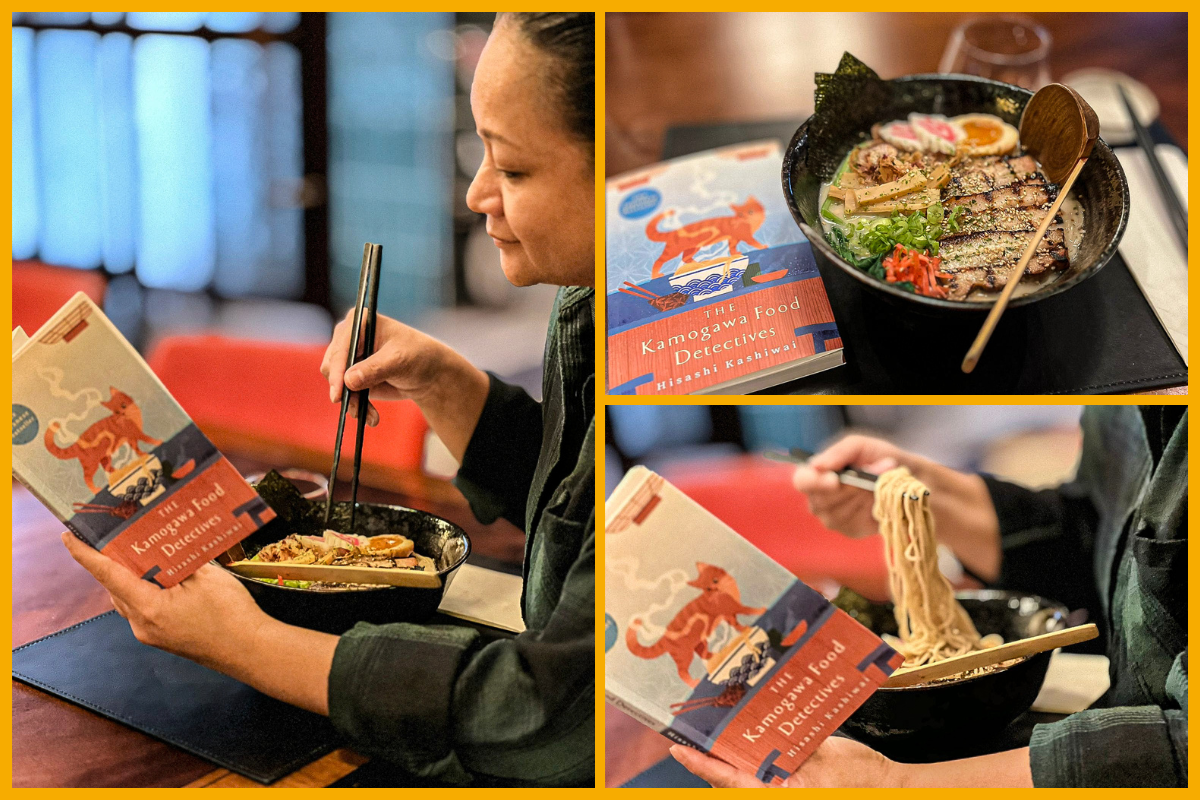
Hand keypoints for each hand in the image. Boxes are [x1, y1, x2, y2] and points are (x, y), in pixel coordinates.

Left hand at [61, 532, 267, 668]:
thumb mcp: (207, 577)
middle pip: (115, 587)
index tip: (69, 537)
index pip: (108, 575)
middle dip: (113, 562)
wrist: (251, 651)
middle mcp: (142, 624)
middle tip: (118, 536)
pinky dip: (147, 590)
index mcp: (149, 608)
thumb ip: (181, 560)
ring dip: (132, 576)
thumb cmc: (232, 616)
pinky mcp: (163, 637)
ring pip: (130, 599)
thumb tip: (168, 548)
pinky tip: (165, 576)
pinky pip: (145, 608)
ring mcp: (152, 634)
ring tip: (143, 553)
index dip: (85, 555)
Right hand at [320, 308, 490, 460]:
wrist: (429, 374)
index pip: (341, 347)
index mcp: (359, 321)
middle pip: (332, 366)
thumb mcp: (399, 360)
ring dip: (352, 402)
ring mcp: (349, 357)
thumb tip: (349, 380)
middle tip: (356, 409)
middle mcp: (349, 336)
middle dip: (343, 390)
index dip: (337, 371)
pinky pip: (346, 395)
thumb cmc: (417, 356)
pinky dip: (357, 407)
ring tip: (371, 417)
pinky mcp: (352, 376)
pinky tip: (372, 417)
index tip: (338, 393)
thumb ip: (374, 369)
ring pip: (337, 384)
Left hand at [670, 737, 898, 787]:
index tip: (678, 749)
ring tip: (707, 732)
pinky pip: (760, 770)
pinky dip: (748, 754)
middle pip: (729, 778)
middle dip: (708, 758)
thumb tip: (753, 740)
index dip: (701, 765)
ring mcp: (781, 786)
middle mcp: (773, 792)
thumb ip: (786, 753)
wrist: (886, 785)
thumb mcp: (820, 760)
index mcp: (776, 794)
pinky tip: (742, 734)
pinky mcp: (789, 779)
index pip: (728, 780)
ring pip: (742, 774)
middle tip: (686, 733)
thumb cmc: (858, 779)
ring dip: (727, 755)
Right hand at [791, 434, 913, 538]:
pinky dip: (872, 509)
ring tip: (878, 482)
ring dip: (864, 496)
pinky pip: (857, 523)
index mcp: (814, 475)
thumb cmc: (877, 456)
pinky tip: (878, 499)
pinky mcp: (852, 531)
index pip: (802, 482)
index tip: (834, 480)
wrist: (907, 475)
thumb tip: (817, 465)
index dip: (814, 482)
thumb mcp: (859, 445)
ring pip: (841, 513)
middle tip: (874, 471)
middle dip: (852, 486)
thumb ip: (839, 452)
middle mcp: (818, 500)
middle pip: (823, 501)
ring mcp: (833, 519)